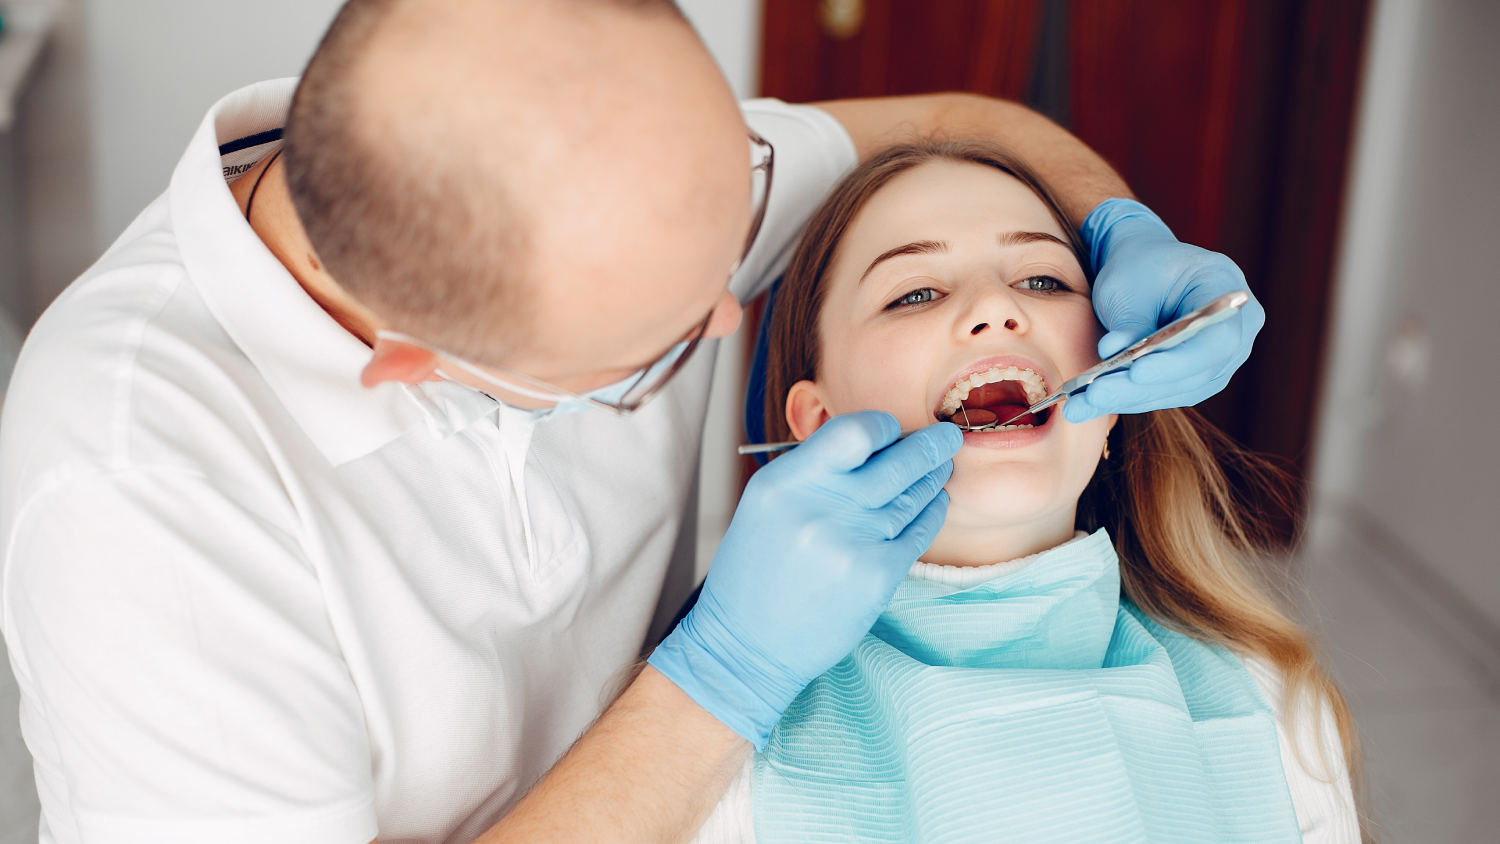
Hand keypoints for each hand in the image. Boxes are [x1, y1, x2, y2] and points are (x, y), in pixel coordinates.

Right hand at [648, 412, 959, 748]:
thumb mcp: (767, 505)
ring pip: (913, 495)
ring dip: (933, 477)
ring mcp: (852, 542)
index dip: (882, 426)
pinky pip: (918, 532)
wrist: (747, 646)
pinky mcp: (876, 576)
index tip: (892, 431)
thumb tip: (873, 443)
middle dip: (930, 445)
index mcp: (785, 482)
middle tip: (947, 437)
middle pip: (896, 461)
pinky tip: (936, 502)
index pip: (852, 431)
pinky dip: (932, 513)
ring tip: (942, 467)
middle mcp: (820, 507)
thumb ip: (814, 472)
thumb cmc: (756, 572)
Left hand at [1064, 198, 1264, 422]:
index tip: (1136, 372)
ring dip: (1128, 399)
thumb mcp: (1131, 281)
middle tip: (1094, 395)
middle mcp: (1236, 331)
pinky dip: (1127, 399)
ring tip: (1081, 403)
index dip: (1178, 362)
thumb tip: (1112, 352)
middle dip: (1140, 388)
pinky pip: (1164, 394)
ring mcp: (1219, 359)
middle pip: (1195, 373)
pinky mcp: (1194, 378)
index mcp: (1227, 291)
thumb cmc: (1140, 264)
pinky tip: (1090, 404)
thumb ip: (1128, 319)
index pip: (1217, 340)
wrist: (1143, 268)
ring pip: (1177, 391)